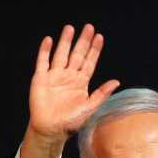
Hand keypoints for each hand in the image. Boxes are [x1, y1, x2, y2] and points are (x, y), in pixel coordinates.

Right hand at [21, 24, 118, 157]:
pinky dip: (45, 51)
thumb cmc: (70, 122)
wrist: (50, 129)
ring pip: (61, 54)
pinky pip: (43, 62)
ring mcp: (54, 76)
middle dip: (83, 41)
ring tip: (70, 28)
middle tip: (89, 27)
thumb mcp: (89, 108)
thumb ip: (101, 94)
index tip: (99, 37)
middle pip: (77, 54)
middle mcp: (68, 76)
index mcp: (81, 82)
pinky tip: (49, 40)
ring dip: (65, 41)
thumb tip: (117, 81)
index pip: (89, 62)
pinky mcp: (41, 78)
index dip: (94, 50)